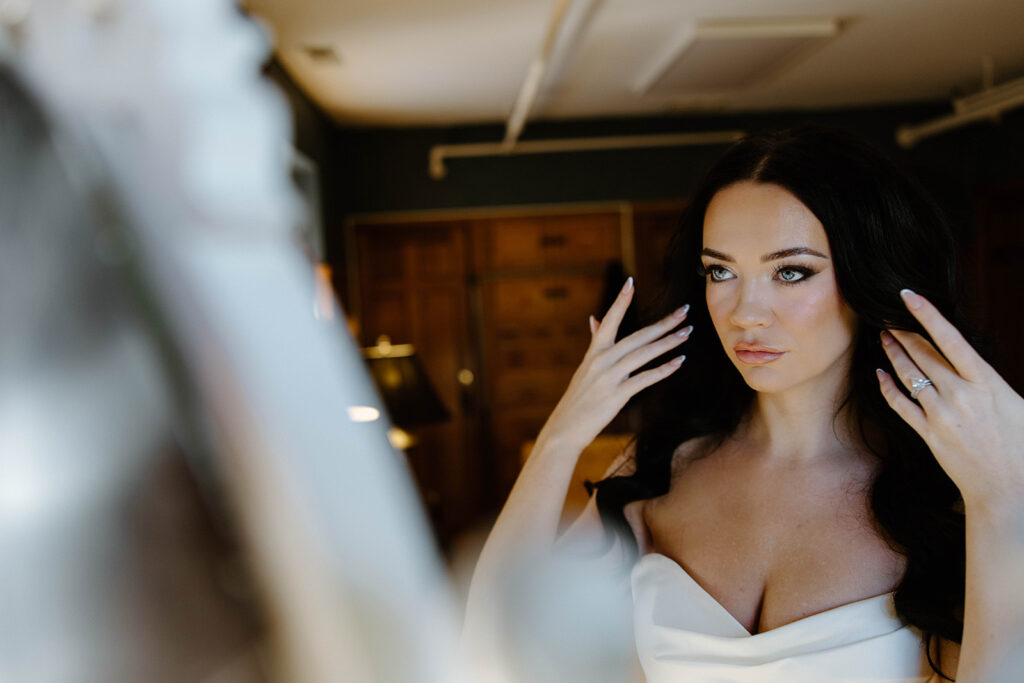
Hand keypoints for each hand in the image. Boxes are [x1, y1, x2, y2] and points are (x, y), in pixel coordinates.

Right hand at [535, 277, 691, 453]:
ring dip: (668, 342)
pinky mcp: (617, 395)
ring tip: (687, 332)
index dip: (620, 301)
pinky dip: (663, 369)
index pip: (609, 320)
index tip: (631, 281)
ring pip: (644, 354)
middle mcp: (601, 360)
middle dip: (663, 323)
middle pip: (638, 336)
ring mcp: (609, 377)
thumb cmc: (579, 398)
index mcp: (594, 351)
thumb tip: (595, 318)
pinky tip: (679, 361)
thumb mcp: (585, 367)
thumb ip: (595, 342)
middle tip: (684, 311)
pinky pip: (645, 379)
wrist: (565, 428)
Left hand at [876, 289, 1023, 514]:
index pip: (952, 339)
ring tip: (884, 338)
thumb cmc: (1023, 447)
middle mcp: (961, 395)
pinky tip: (879, 375)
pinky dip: (887, 388)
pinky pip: (900, 405)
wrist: (1009, 490)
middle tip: (888, 317)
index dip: (928, 315)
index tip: (909, 296)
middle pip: (924, 354)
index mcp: (988, 383)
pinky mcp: (928, 434)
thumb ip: (992, 381)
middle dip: (904, 332)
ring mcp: (941, 415)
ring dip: (894, 354)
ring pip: (909, 376)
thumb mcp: (1019, 405)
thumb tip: (976, 362)